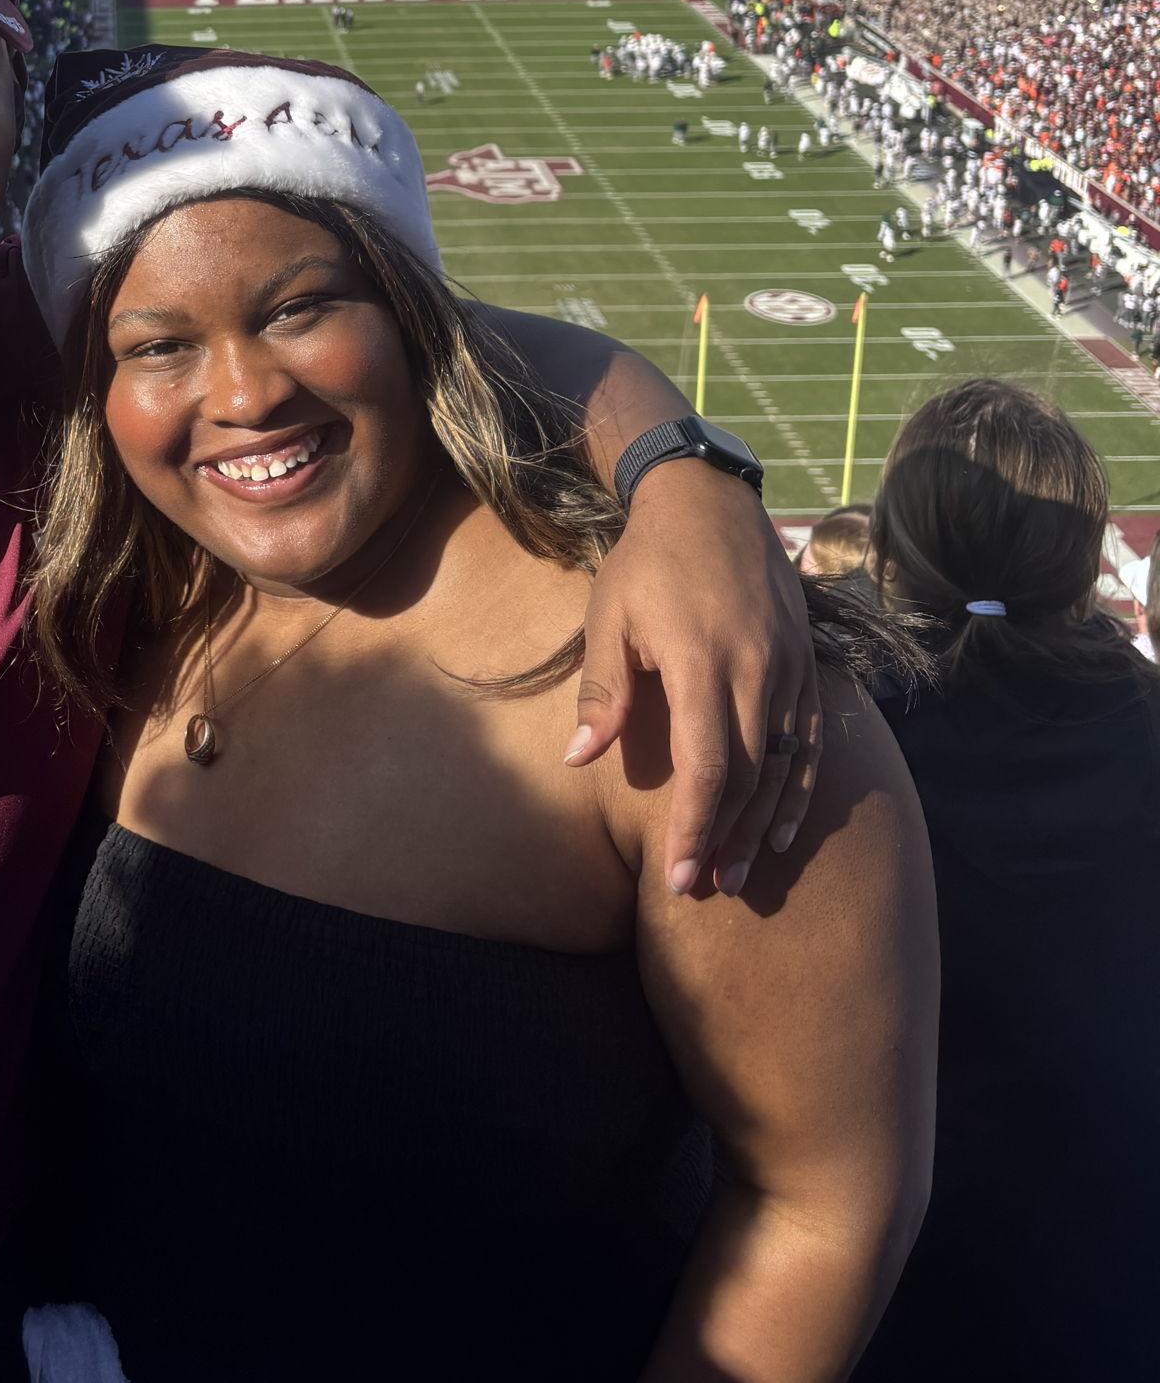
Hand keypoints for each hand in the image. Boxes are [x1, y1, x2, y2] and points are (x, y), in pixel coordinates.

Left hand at [567, 459, 821, 897]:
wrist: (709, 502)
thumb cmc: (647, 562)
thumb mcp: (609, 617)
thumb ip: (604, 692)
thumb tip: (579, 760)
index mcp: (704, 661)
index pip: (708, 767)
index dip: (694, 828)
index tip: (678, 876)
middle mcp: (759, 670)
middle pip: (751, 778)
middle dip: (727, 840)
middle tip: (705, 888)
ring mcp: (790, 668)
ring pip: (786, 767)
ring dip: (764, 826)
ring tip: (743, 875)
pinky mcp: (806, 663)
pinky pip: (811, 741)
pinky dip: (801, 790)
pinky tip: (784, 828)